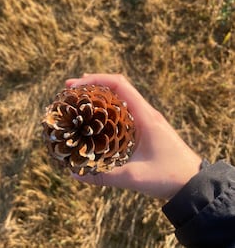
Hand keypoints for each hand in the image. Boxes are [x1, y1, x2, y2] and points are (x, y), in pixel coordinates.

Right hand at [65, 74, 201, 198]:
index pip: (119, 84)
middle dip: (93, 85)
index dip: (95, 79)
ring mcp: (146, 119)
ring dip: (99, 96)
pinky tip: (96, 120)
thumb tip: (75, 174)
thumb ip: (104, 176)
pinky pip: (123, 111)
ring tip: (79, 101)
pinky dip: (107, 109)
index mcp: (145, 115)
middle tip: (70, 90)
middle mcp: (145, 112)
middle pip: (117, 87)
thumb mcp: (134, 177)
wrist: (193, 183)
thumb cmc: (169, 176)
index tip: (75, 85)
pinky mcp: (145, 128)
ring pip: (120, 98)